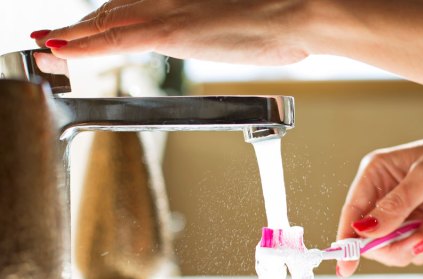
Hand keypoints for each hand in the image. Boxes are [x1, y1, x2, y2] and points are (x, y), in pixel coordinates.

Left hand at [31, 0, 309, 63]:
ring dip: (73, 35)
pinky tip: (61, 49)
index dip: (103, 20)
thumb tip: (215, 33)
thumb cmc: (280, 18)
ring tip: (47, 45)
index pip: (132, 8)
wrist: (298, 12)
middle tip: (56, 38)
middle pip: (111, 12)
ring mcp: (166, 10)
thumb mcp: (240, 20)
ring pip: (105, 22)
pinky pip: (115, 39)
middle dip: (81, 28)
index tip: (85, 31)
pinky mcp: (170, 30)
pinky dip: (85, 44)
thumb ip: (216, 25)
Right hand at [336, 109, 422, 276]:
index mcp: (376, 175)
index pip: (353, 213)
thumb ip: (394, 207)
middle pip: (372, 240)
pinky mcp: (422, 226)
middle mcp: (385, 196)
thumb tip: (364, 230)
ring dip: (419, 244)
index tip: (345, 266)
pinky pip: (418, 251)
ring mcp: (404, 214)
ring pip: (395, 249)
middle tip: (418, 240)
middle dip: (396, 245)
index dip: (347, 241)